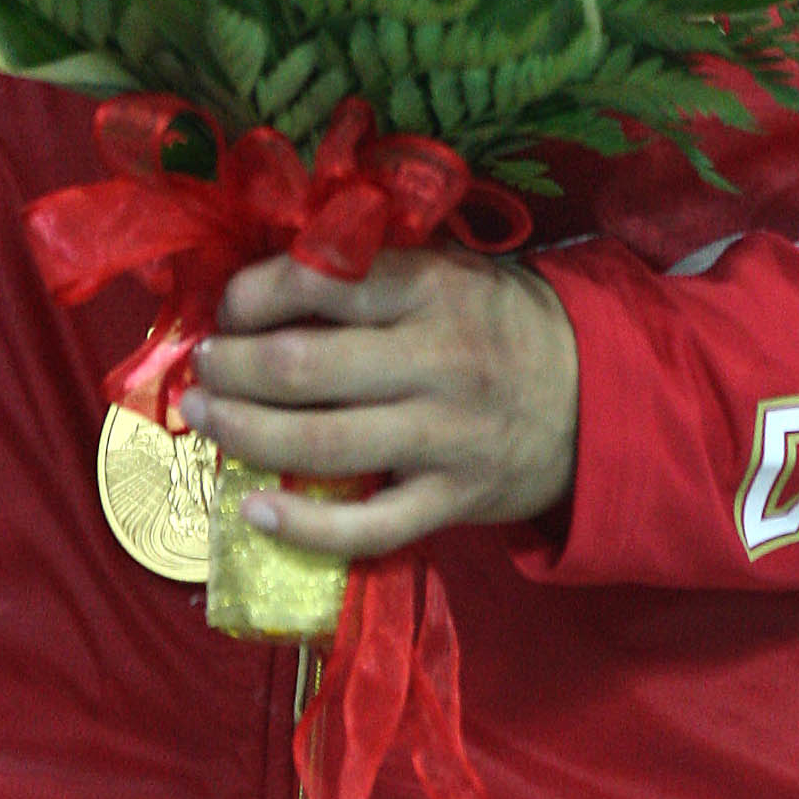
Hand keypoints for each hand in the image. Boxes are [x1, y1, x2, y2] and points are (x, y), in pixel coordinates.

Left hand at [178, 247, 579, 559]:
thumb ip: (372, 274)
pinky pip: (368, 526)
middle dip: (231, 367)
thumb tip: (264, 279)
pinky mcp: (451, 501)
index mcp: (431, 290)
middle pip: (303, 367)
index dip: (252, 293)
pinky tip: (251, 509)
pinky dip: (303, 525)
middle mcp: (435, 360)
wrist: (595, 397)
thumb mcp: (451, 272)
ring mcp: (443, 438)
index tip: (228, 306)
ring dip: (244, 432)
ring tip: (203, 418)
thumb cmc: (499, 324)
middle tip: (203, 366)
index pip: (318, 281)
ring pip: (322, 444)